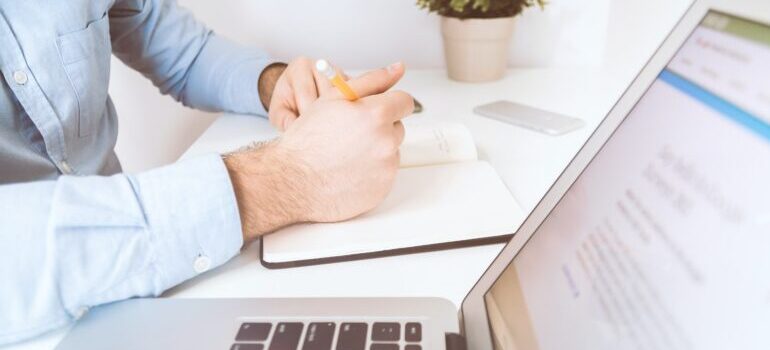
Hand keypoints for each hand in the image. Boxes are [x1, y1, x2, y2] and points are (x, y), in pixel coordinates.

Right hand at [225, 63, 412, 240]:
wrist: (293, 181)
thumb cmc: (308, 139)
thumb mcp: (334, 98)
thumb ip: (371, 80)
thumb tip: (398, 68)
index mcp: (376, 114)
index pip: (404, 102)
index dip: (388, 104)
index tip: (376, 110)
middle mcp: (386, 141)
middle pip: (397, 127)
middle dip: (379, 128)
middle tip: (350, 134)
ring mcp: (386, 168)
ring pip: (391, 151)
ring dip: (376, 150)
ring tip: (346, 154)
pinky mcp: (383, 188)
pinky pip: (385, 174)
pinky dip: (371, 172)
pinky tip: (348, 171)